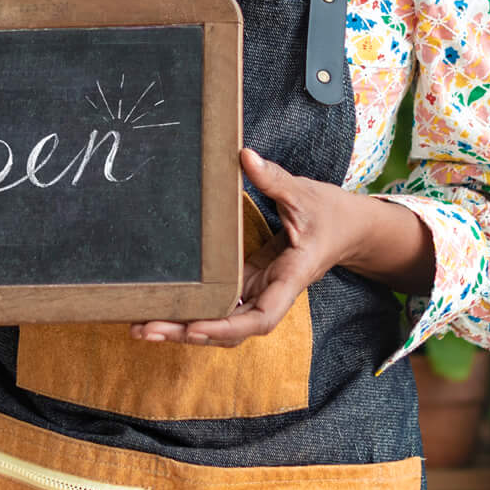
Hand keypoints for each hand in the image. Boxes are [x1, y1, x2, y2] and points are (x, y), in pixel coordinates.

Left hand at [129, 149, 434, 346]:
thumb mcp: (305, 194)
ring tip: (140, 326)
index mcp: (291, 279)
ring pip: (222, 323)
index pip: (260, 317)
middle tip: (144, 329)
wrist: (349, 229)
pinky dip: (192, 310)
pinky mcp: (249, 284)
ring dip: (184, 328)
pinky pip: (219, 306)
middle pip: (230, 330)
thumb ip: (275, 179)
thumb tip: (244, 156)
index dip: (226, 327)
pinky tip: (160, 308)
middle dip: (189, 333)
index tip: (194, 327)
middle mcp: (272, 293)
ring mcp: (259, 291)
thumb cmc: (331, 213)